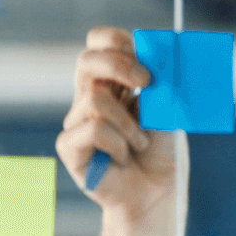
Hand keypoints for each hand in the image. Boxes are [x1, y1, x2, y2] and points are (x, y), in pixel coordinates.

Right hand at [56, 26, 178, 220]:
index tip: (146, 60)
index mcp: (111, 83)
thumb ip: (159, 84)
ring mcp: (76, 122)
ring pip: (95, 99)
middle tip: (147, 82)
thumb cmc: (160, 153)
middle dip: (120, 65)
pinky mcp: (70, 147)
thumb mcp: (166, 111)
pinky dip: (117, 143)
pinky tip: (122, 158)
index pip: (99, 43)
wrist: (155, 193)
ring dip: (127, 123)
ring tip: (139, 143)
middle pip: (87, 61)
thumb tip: (158, 54)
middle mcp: (89, 98)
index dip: (118, 42)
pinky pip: (93, 129)